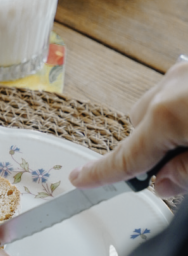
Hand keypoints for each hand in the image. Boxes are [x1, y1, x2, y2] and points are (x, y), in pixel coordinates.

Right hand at [70, 57, 187, 196]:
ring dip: (168, 127)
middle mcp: (167, 86)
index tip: (78, 179)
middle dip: (150, 148)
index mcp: (167, 113)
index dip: (100, 173)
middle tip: (180, 166)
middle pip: (139, 126)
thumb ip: (185, 174)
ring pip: (156, 108)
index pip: (126, 156)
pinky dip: (180, 110)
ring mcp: (182, 72)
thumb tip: (163, 183)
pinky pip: (173, 93)